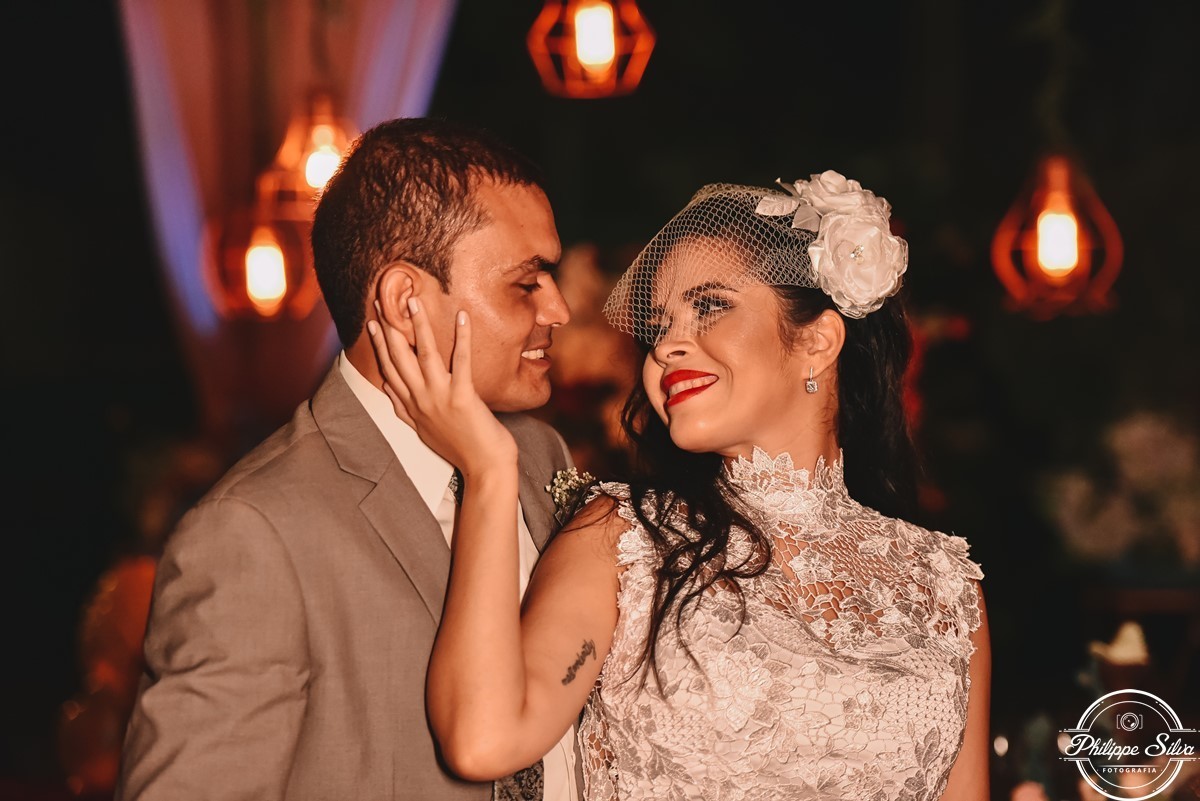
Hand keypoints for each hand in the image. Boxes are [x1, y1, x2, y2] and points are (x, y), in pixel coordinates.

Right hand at [368, 297, 516, 477]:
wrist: (484, 469)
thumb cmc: (459, 448)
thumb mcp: (423, 430)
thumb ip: (403, 409)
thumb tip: (387, 388)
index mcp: (411, 407)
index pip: (388, 369)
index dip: (378, 344)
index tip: (373, 323)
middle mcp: (420, 400)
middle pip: (399, 358)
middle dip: (389, 328)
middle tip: (382, 301)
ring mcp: (440, 398)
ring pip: (424, 355)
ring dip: (418, 326)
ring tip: (413, 301)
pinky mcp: (463, 398)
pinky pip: (462, 361)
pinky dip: (462, 337)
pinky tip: (462, 317)